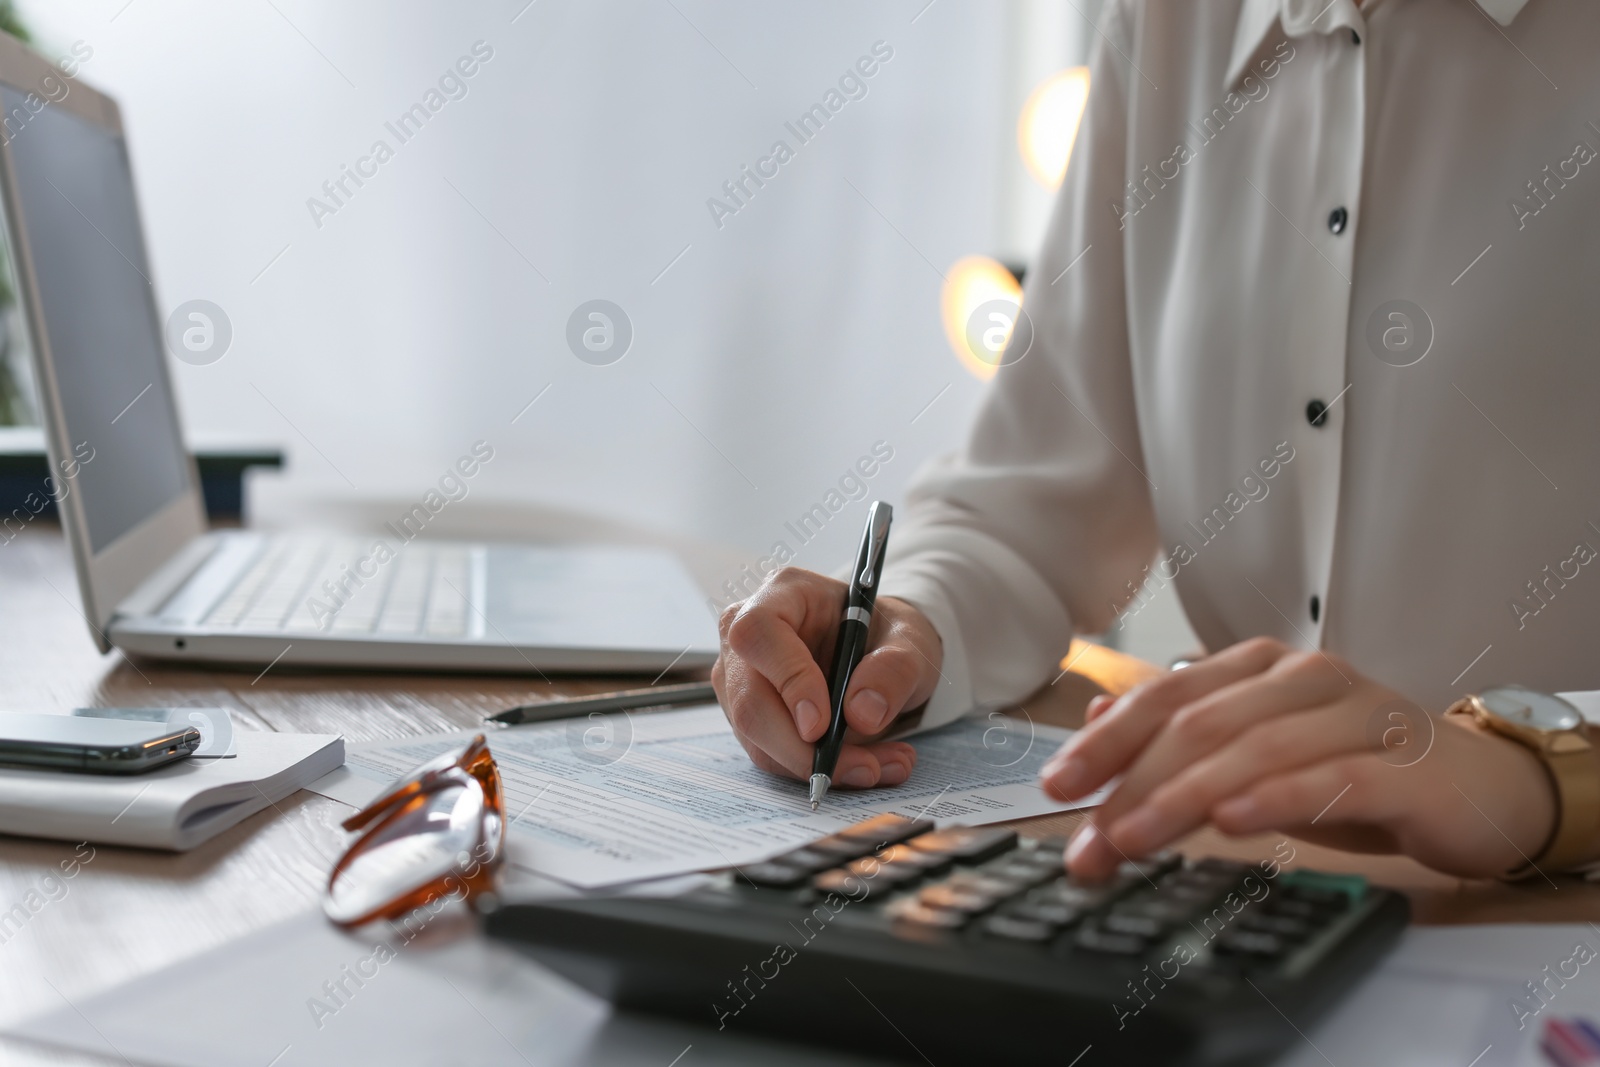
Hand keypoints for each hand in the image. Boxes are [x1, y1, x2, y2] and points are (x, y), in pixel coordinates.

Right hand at [712, 567, 941, 788]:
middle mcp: (747, 633)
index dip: (786, 680)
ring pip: (758, 738)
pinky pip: (772, 755)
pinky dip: (816, 769)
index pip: (759, 632)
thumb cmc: (885, 635)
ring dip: (817, 765)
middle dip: (803, 748)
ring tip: (881, 764)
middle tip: (864, 767)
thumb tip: (862, 713)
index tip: (821, 725)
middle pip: (749, 699)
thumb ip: (894, 669)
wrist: (878, 654)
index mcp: (784, 594)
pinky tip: (862, 764)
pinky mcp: (748, 715)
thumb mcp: (910, 642)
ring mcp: (740, 678)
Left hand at [1039, 637, 1557, 880]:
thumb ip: (1182, 735)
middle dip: (1133, 786)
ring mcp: (1359, 714)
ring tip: (1136, 838)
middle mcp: (1305, 678)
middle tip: (1092, 841)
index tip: (1056, 786)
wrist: (1479, 787)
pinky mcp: (1406, 765)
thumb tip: (1093, 720)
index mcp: (1261, 667)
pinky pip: (1332, 778)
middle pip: (1201, 726)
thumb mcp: (1258, 752)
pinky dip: (1277, 799)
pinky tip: (1232, 823)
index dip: (1105, 742)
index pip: (1165, 696)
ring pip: (1256, 750)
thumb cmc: (1356, 767)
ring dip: (1185, 799)